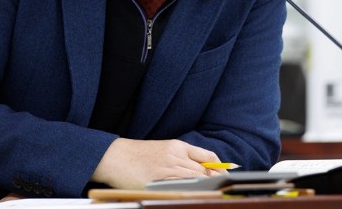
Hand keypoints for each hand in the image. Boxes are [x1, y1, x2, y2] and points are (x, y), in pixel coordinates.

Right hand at [91, 138, 221, 188]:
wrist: (114, 156)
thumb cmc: (137, 156)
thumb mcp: (162, 151)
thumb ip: (180, 159)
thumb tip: (201, 172)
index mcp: (177, 146)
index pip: (207, 157)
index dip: (220, 168)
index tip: (227, 176)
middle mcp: (175, 155)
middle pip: (204, 170)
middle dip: (215, 182)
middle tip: (221, 191)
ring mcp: (167, 168)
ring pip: (194, 179)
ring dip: (204, 188)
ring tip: (211, 194)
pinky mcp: (158, 180)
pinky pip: (180, 187)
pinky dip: (190, 191)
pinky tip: (194, 195)